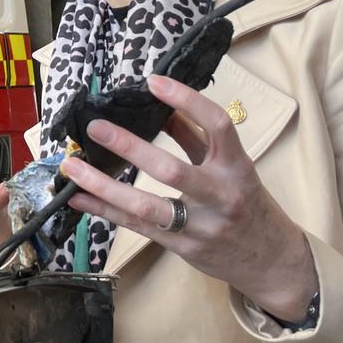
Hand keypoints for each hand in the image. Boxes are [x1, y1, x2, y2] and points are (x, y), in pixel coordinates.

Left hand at [61, 75, 317, 322]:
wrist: (271, 261)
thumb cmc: (248, 204)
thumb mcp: (231, 166)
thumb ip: (196, 137)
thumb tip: (161, 107)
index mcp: (237, 168)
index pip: (217, 126)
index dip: (187, 100)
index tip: (154, 81)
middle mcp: (220, 196)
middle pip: (171, 170)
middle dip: (129, 147)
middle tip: (95, 127)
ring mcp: (199, 226)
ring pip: (145, 205)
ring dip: (102, 186)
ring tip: (71, 167)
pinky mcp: (181, 247)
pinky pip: (136, 225)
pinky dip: (103, 210)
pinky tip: (78, 197)